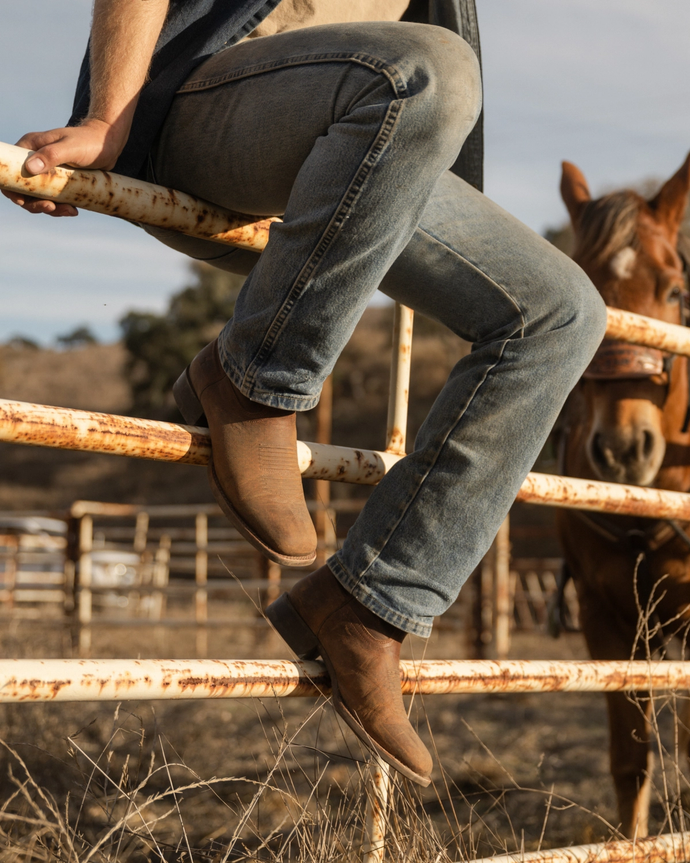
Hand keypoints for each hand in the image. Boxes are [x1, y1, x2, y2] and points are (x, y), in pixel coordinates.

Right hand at [1, 118, 126, 216]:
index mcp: (29, 148)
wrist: (108, 144)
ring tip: (70, 211)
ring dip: (51, 209)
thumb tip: (30, 168)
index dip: (12, 189)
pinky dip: (61, 207)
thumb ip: (51, 155)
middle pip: (23, 189)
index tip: (24, 201)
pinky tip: (74, 210)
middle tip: (52, 208)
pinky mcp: (58, 182)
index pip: (10, 171)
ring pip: (39, 197)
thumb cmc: (89, 142)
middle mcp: (34, 160)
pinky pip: (53, 199)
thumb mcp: (71, 148)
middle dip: (34, 204)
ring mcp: (46, 172)